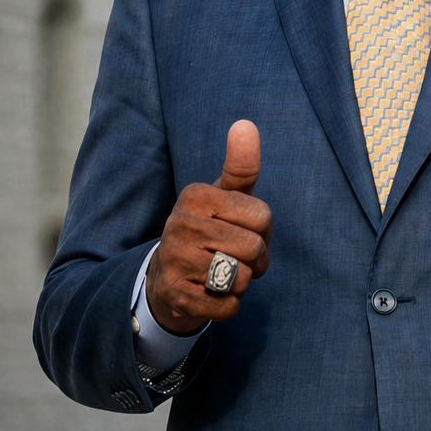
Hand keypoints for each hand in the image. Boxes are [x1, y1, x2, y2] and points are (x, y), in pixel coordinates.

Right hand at [145, 120, 270, 333]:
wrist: (167, 276)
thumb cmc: (208, 230)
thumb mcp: (223, 197)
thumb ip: (240, 165)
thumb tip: (245, 124)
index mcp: (195, 196)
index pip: (263, 217)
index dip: (261, 230)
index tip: (239, 230)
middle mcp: (181, 225)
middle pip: (255, 249)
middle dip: (255, 260)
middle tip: (233, 256)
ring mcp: (175, 260)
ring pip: (242, 279)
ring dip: (241, 283)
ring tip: (219, 274)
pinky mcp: (176, 295)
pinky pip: (228, 307)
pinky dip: (228, 305)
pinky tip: (209, 293)